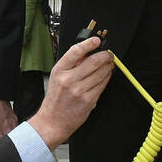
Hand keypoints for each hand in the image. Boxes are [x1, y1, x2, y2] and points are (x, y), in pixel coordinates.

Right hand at [26, 35, 114, 151]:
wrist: (53, 121)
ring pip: (101, 73)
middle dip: (105, 55)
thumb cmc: (56, 99)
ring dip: (108, 66)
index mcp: (59, 70)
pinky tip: (106, 75)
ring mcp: (79, 91)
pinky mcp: (89, 100)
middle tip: (108, 54)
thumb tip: (88, 51)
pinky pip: (102, 85)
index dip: (88, 44)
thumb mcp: (57, 77)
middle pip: (93, 61)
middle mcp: (68, 80)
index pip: (75, 52)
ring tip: (109, 64)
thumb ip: (71, 64)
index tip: (97, 40)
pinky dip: (107, 77)